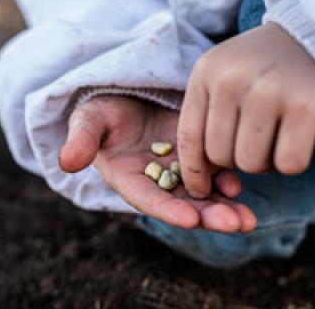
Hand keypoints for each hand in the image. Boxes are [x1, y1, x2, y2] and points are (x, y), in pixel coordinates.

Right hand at [59, 96, 256, 232]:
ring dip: (226, 209)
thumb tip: (66, 160)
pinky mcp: (198, 154)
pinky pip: (216, 173)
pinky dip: (229, 183)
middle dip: (209, 217)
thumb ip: (81, 138)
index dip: (169, 210)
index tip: (190, 219)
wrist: (126, 91)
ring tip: (248, 220)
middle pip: (184, 204)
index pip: (149, 199)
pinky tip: (241, 185)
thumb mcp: (89, 118)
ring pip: (205, 195)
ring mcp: (179, 169)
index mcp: (129, 178)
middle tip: (236, 224)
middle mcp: (156, 181)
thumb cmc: (102, 106)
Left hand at [178, 22, 314, 198]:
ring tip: (278, 135)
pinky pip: (288, 164)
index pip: (189, 136)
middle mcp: (233, 80)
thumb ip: (208, 116)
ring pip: (251, 163)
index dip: (193, 170)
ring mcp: (268, 92)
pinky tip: (299, 137)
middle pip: (220, 156)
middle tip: (258, 140)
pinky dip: (293, 161)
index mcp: (206, 72)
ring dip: (266, 161)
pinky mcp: (305, 108)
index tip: (200, 189)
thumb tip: (197, 179)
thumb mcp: (227, 76)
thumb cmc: (267, 67)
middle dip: (238, 159)